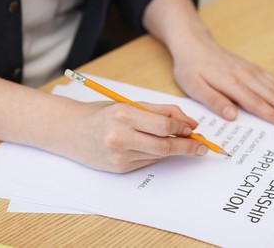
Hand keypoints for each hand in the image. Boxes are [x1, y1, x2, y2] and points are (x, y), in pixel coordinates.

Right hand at [60, 102, 207, 172]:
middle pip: (164, 145)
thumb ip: (159, 111)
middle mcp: (120, 137)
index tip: (194, 129)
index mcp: (123, 115)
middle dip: (187, 146)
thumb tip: (188, 122)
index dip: (182, 128)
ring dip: (176, 150)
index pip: (163, 125)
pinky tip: (161, 148)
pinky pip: (147, 161)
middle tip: (202, 146)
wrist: (71, 131)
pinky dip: (158, 155)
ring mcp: (119, 156)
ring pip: (158, 154)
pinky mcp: (119, 168)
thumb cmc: (101, 114)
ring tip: (187, 145)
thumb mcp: (129, 105)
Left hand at [172, 35, 273, 126]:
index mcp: (230, 83)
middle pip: (272, 96)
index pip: (256, 103)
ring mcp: (250, 71)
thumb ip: (214, 101)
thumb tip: (232, 116)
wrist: (194, 44)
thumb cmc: (191, 68)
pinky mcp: (252, 68)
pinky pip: (273, 79)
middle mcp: (245, 76)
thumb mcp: (194, 87)